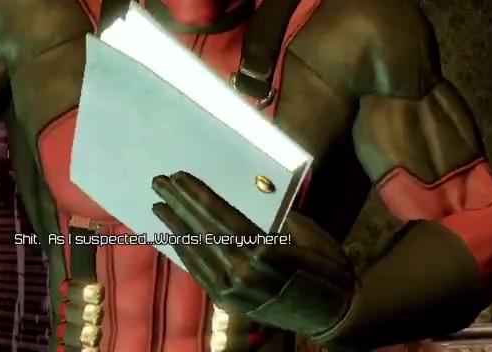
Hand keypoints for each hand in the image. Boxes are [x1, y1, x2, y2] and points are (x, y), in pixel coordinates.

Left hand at [152, 172, 354, 335]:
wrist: (333, 315)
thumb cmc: (328, 269)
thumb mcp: (308, 235)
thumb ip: (278, 216)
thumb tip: (255, 192)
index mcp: (263, 251)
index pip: (221, 216)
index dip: (197, 195)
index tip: (179, 176)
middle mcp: (241, 272)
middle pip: (203, 230)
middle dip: (179, 204)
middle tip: (158, 182)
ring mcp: (232, 291)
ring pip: (196, 251)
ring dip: (175, 226)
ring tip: (159, 205)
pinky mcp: (228, 303)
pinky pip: (200, 272)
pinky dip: (185, 252)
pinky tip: (174, 237)